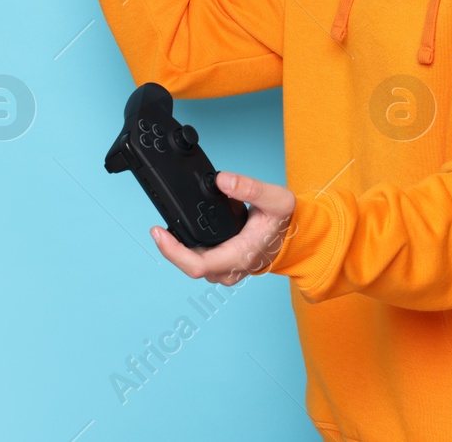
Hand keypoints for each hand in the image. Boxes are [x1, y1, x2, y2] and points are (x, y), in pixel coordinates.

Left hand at [150, 171, 295, 284]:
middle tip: (157, 228)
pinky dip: (188, 250)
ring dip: (178, 250)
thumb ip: (250, 188)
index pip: (197, 265)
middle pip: (189, 266)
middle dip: (171, 248)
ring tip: (167, 230)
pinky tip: (182, 234)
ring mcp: (226, 271)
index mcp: (240, 256)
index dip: (173, 252)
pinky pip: (200, 262)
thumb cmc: (284, 223)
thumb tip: (222, 179)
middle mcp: (230, 269)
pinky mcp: (223, 267)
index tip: (158, 233)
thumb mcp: (277, 200)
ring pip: (193, 265)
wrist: (295, 239)